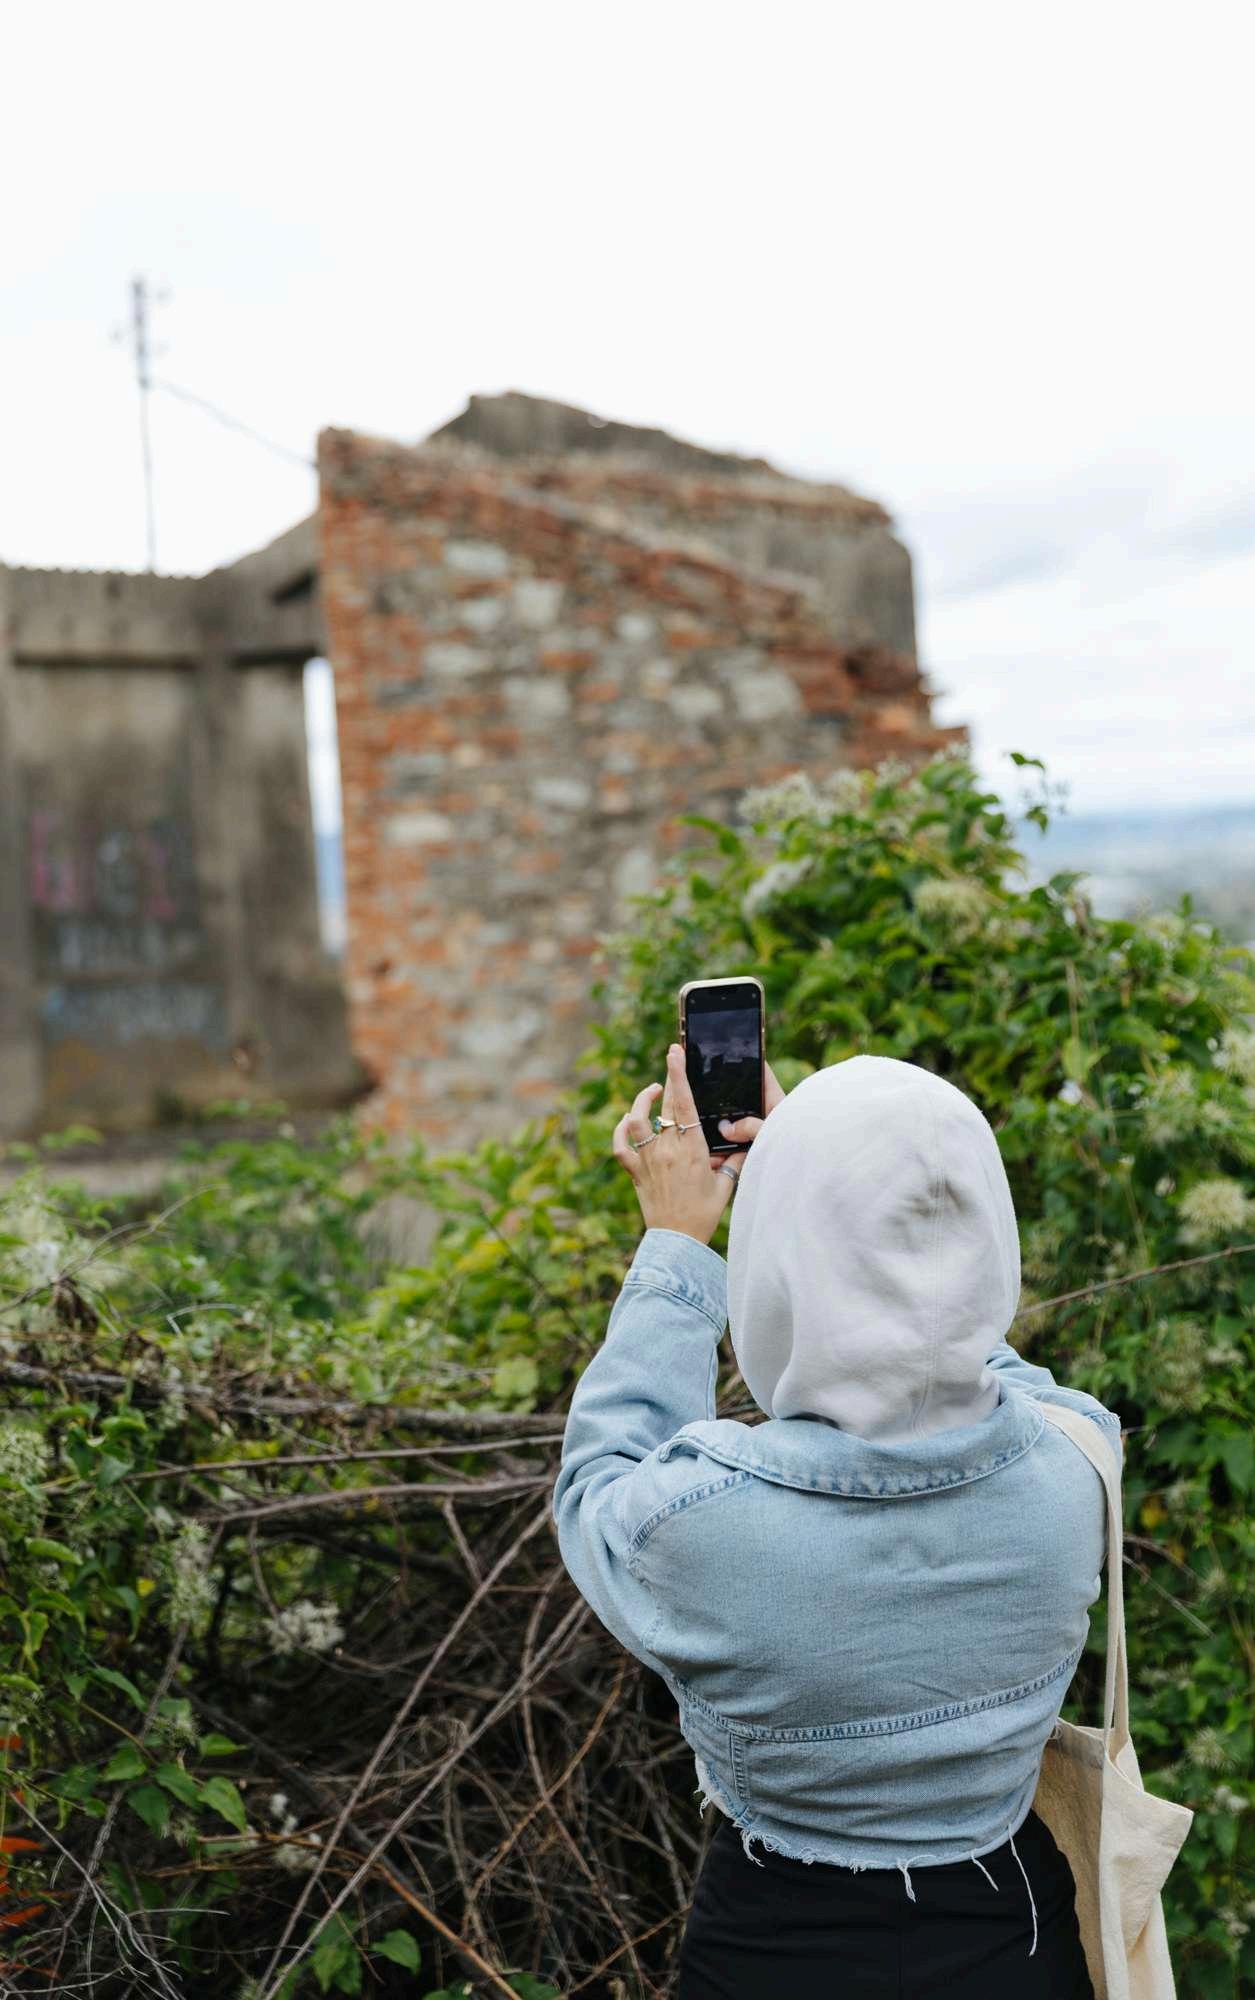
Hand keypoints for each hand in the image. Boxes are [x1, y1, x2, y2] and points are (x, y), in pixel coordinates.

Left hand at [612, 1044, 785, 1246]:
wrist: (677, 1241)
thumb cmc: (704, 1215)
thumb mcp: (725, 1187)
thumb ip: (735, 1162)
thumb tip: (747, 1144)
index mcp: (692, 1150)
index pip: (685, 1104)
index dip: (679, 1075)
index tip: (675, 1053)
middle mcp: (667, 1150)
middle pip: (665, 1106)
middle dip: (668, 1077)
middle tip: (672, 1056)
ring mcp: (648, 1160)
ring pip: (637, 1120)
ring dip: (642, 1101)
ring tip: (653, 1091)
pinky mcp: (635, 1172)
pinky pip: (621, 1146)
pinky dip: (621, 1130)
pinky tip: (628, 1121)